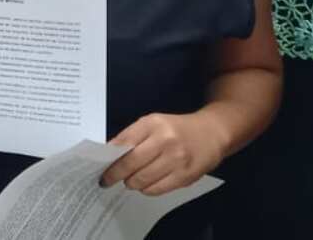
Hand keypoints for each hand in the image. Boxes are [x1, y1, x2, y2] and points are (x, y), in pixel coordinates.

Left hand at [100, 112, 225, 195]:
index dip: (109, 159)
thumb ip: (132, 136)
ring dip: (131, 183)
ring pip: (141, 180)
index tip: (100, 168)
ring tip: (131, 180)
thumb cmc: (177, 129)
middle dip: (116, 175)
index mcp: (153, 123)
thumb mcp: (154, 123)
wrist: (212, 133)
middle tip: (109, 180)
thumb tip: (108, 154)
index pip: (123, 143)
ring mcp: (176, 160)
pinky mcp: (184, 176)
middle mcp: (165, 140)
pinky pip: (156, 190)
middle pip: (130, 165)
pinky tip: (147, 183)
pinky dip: (146, 189)